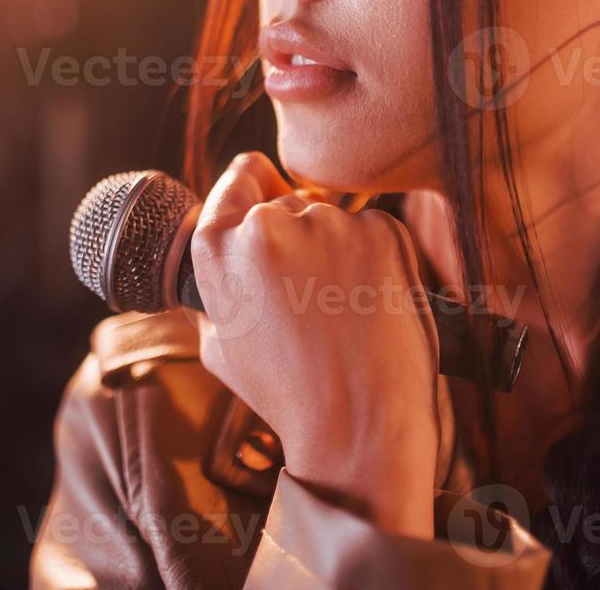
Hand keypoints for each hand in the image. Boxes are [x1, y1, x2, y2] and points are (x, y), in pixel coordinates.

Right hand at [191, 151, 439, 538]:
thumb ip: (220, 284)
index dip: (256, 190)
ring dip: (338, 248)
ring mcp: (330, 223)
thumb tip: (230, 246)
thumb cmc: (287, 392)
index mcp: (218, 247)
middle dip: (299, 235)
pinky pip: (374, 229)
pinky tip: (369, 304)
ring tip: (342, 310)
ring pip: (334, 217)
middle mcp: (268, 224)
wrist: (359, 424)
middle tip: (311, 297)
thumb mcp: (219, 343)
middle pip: (289, 200)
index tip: (272, 210)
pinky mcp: (382, 231)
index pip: (240, 176)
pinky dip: (375, 258)